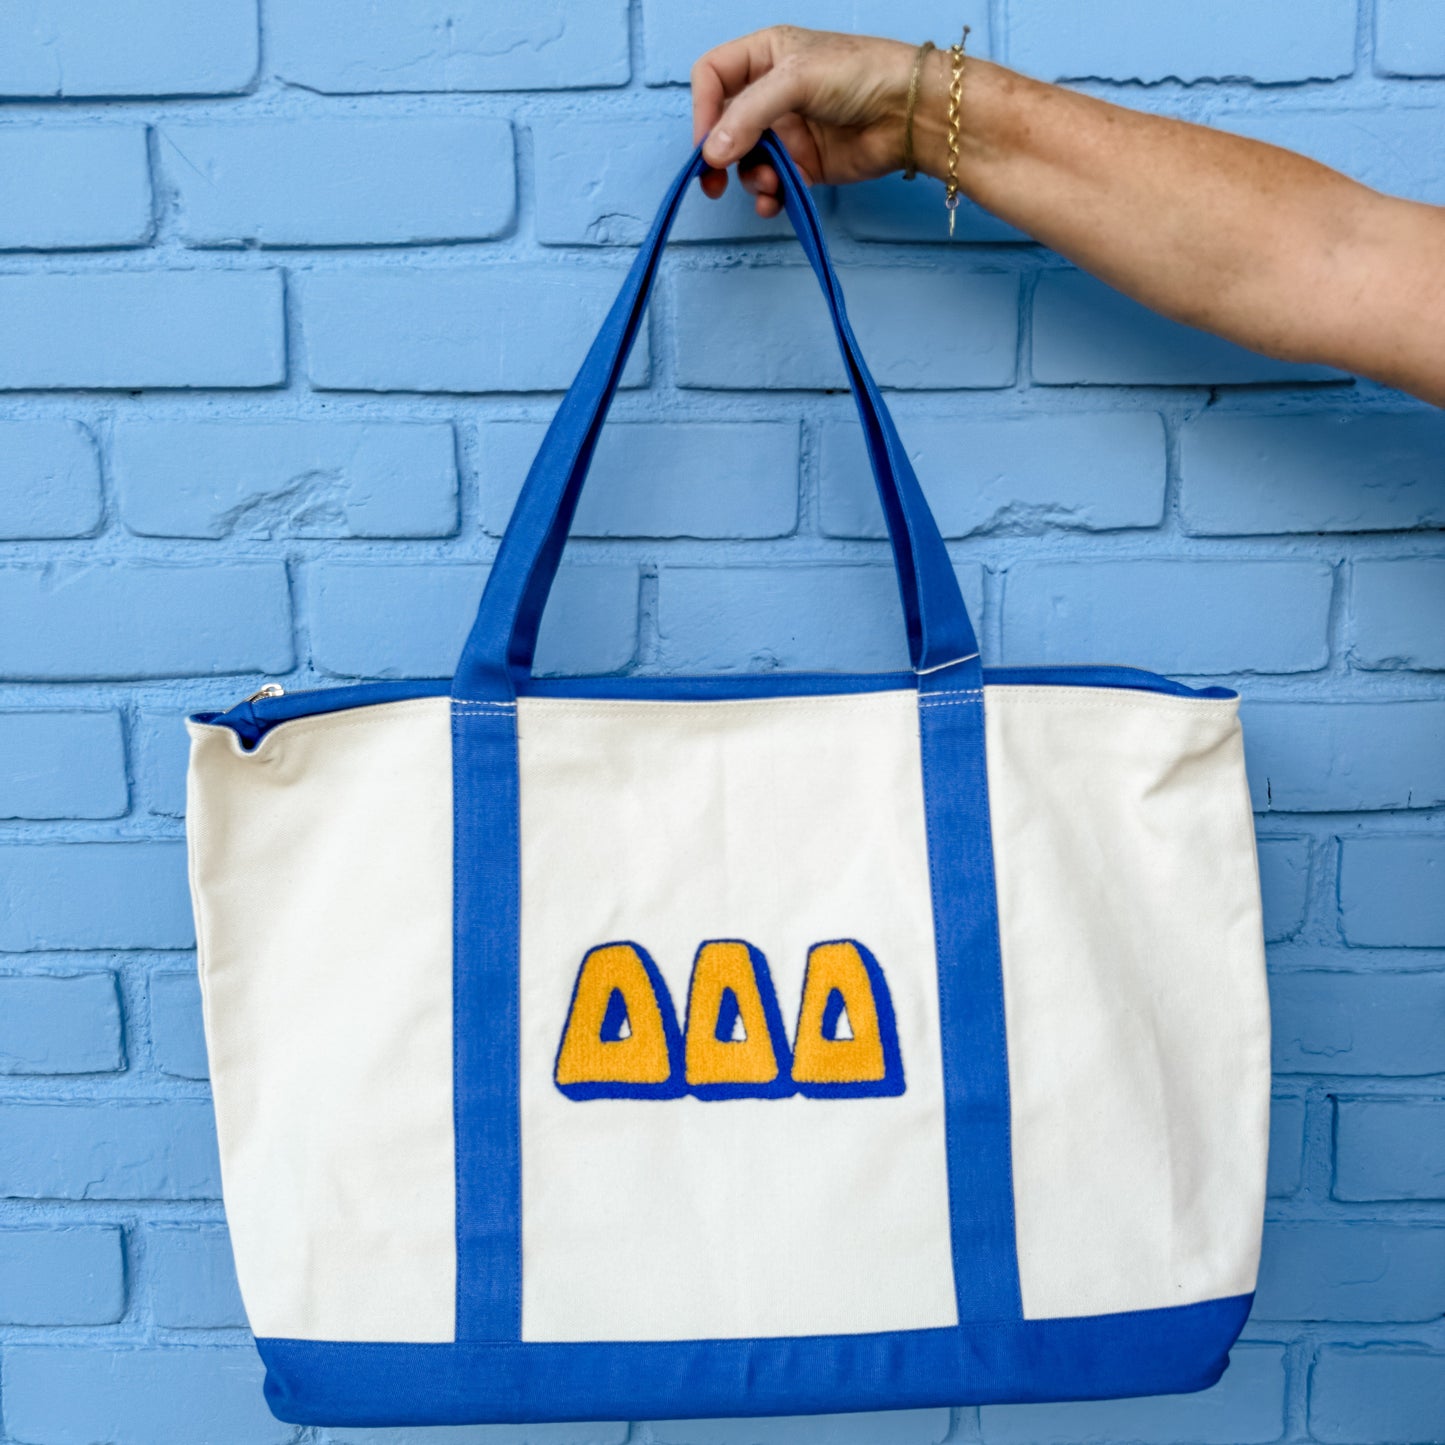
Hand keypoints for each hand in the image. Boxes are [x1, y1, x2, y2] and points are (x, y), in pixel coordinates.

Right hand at [691, 27, 917, 215]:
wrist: (910, 112)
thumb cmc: (860, 75)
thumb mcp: (796, 79)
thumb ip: (748, 115)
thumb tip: (710, 153)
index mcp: (765, 56)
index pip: (713, 77)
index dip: (703, 108)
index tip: (707, 143)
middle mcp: (771, 93)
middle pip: (724, 126)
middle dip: (718, 156)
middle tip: (712, 184)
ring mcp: (788, 131)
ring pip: (746, 161)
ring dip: (750, 179)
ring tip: (768, 186)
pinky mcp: (805, 164)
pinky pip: (773, 185)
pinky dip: (769, 197)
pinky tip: (775, 202)